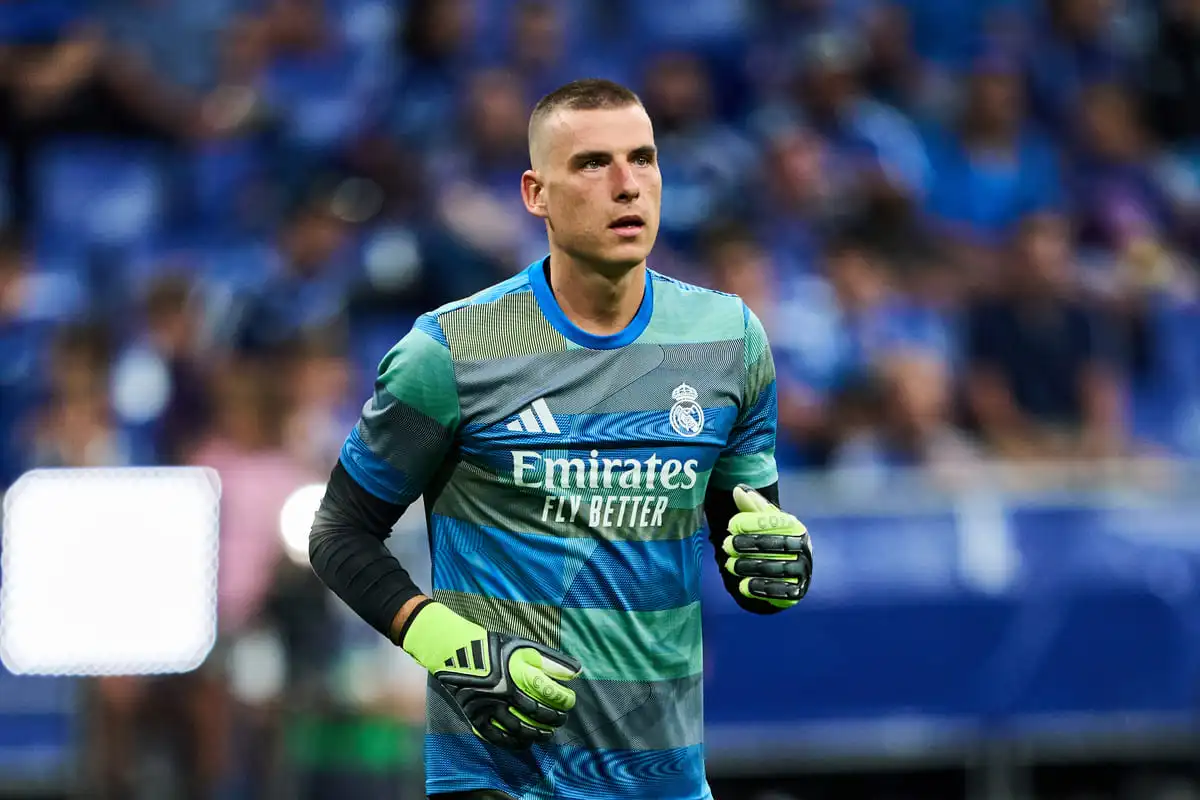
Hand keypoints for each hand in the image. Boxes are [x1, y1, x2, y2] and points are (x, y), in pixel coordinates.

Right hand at [400, 602, 582, 748]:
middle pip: (533, 715)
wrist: (454, 651)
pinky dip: (512, 743)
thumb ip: (548, 657)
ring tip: (547, 734)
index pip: (545, 696)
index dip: (561, 703)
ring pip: (516, 730)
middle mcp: (500, 695)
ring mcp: (486, 708)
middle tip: (561, 719)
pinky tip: (524, 743)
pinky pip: (495, 737)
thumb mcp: (521, 645)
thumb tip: (576, 669)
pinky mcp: (474, 717)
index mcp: (513, 676)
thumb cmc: (491, 646)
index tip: (569, 703)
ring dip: (536, 735)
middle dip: (552, 720)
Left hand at [722, 484, 811, 608]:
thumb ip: (752, 507)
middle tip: (725, 546)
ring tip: (729, 565)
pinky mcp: (797, 590)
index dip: (751, 523)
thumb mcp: (764, 524)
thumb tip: (737, 489)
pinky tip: (742, 586)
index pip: (775, 523)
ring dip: (748, 567)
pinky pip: (779, 590)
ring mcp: (802, 571)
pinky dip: (759, 588)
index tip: (730, 526)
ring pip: (775, 568)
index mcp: (797, 528)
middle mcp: (804, 549)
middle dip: (746, 546)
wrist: (786, 574)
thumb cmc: (772, 541)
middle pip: (774, 545)